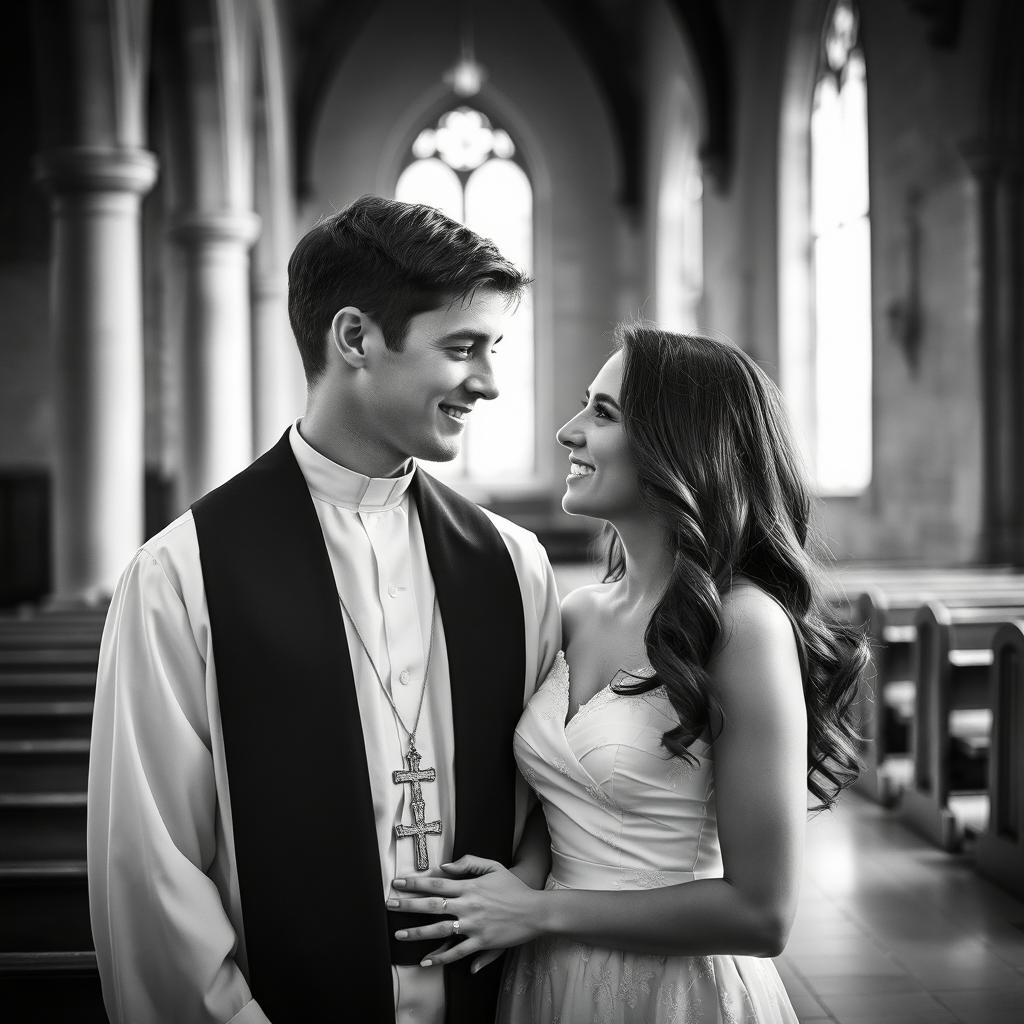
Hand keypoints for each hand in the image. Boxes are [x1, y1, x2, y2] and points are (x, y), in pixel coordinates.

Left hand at [389, 855, 543, 968]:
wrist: (535, 910)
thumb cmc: (513, 887)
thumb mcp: (493, 867)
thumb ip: (468, 863)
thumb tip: (444, 866)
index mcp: (470, 887)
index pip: (437, 884)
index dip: (416, 883)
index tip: (398, 882)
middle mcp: (469, 906)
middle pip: (433, 906)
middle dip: (409, 905)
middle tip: (390, 904)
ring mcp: (474, 926)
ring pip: (440, 930)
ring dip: (418, 932)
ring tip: (399, 933)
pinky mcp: (481, 942)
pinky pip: (457, 951)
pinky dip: (441, 956)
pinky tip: (426, 960)